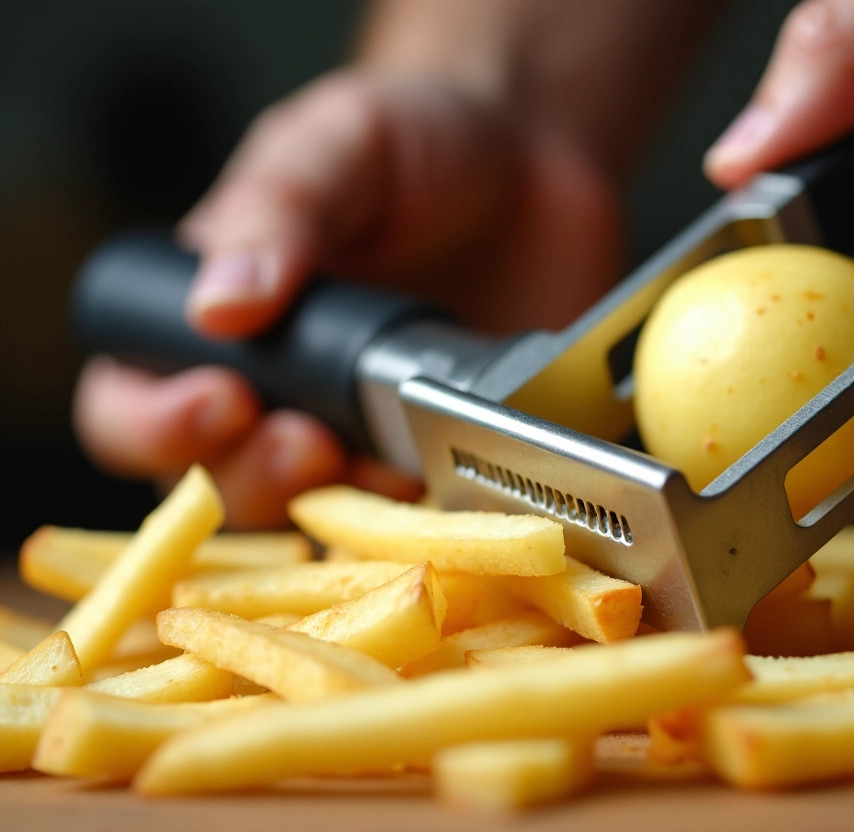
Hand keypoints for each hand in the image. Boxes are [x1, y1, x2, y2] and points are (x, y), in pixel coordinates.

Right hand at [74, 71, 623, 527]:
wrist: (533, 168)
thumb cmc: (419, 141)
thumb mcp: (343, 142)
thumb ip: (281, 209)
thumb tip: (219, 302)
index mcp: (214, 317)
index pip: (131, 403)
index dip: (154, 424)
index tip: (219, 401)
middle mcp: (273, 389)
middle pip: (215, 482)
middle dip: (253, 476)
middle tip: (314, 443)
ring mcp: (354, 430)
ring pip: (310, 514)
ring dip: (339, 507)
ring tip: (388, 467)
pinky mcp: (432, 452)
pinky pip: (410, 515)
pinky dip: (421, 516)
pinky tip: (445, 483)